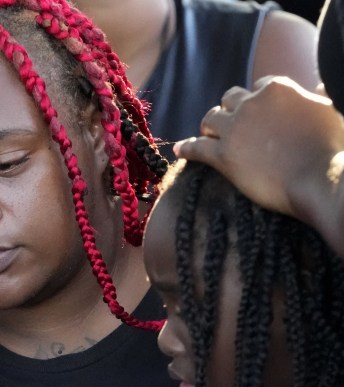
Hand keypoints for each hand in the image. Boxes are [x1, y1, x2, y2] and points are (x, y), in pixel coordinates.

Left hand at [174, 77, 343, 230]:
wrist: (320, 178)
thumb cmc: (331, 148)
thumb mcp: (329, 112)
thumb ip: (317, 99)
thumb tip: (318, 90)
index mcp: (278, 88)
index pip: (258, 87)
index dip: (257, 103)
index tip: (257, 116)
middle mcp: (253, 103)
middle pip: (230, 99)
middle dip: (230, 111)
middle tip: (230, 127)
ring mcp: (236, 128)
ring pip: (210, 118)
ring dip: (209, 127)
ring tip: (208, 137)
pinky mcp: (224, 156)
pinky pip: (196, 147)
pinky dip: (186, 148)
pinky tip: (178, 150)